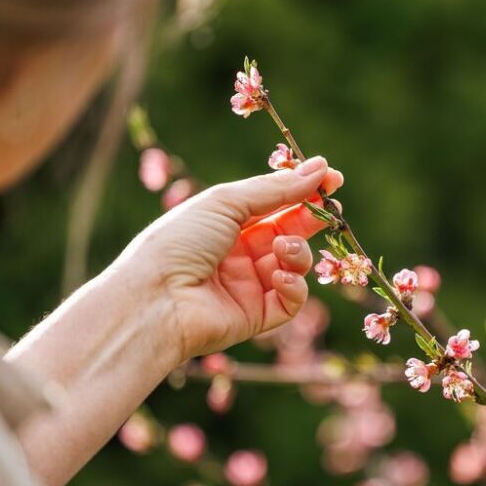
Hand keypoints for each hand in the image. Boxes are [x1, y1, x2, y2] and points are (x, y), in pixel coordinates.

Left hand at [114, 156, 342, 360]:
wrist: (154, 299)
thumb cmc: (179, 241)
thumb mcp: (226, 202)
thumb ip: (275, 189)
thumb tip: (319, 168)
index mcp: (225, 222)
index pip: (274, 203)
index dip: (303, 190)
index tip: (331, 179)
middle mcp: (237, 253)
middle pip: (289, 231)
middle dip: (310, 219)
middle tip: (331, 210)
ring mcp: (247, 286)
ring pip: (294, 265)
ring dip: (299, 251)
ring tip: (284, 247)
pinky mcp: (255, 317)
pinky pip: (290, 300)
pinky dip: (294, 286)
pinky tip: (278, 276)